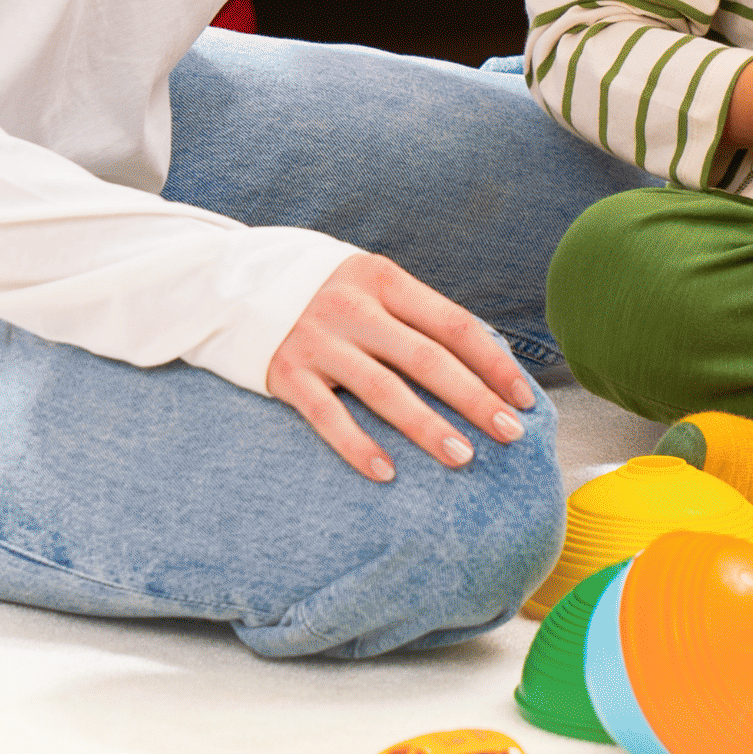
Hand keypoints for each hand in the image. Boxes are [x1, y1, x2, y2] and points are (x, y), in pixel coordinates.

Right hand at [267, 252, 537, 480]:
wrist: (229, 284)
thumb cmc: (323, 292)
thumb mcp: (371, 285)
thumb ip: (417, 316)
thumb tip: (486, 362)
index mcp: (384, 281)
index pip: (453, 324)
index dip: (493, 363)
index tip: (523, 399)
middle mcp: (352, 308)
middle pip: (427, 359)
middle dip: (474, 399)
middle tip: (510, 434)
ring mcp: (317, 341)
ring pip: (383, 390)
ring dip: (426, 426)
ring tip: (462, 457)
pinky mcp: (286, 373)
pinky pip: (328, 416)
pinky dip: (357, 446)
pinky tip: (387, 472)